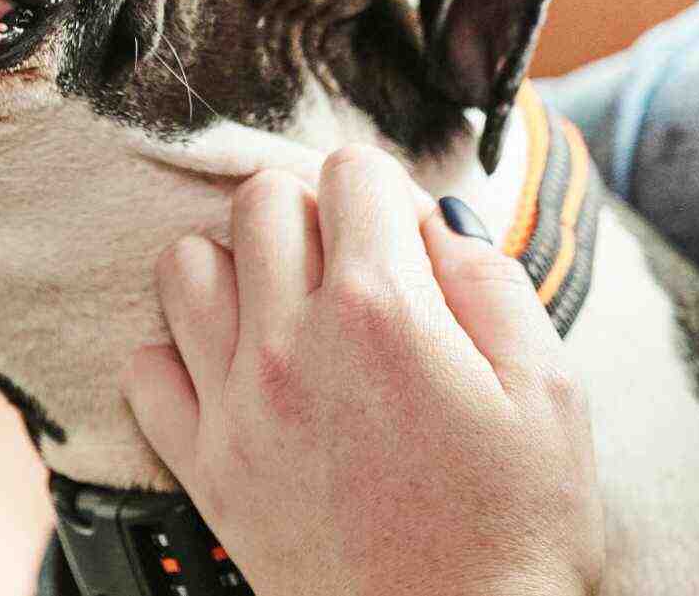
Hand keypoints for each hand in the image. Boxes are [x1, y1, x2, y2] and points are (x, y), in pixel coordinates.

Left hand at [123, 144, 603, 595]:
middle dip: (310, 211)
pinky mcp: (204, 466)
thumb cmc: (516, 528)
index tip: (404, 238)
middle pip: (259, 198)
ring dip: (235, 268)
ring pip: (184, 265)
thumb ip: (491, 279)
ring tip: (285, 307)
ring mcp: (235, 405)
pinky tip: (236, 372)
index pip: (350, 172)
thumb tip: (433, 220)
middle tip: (350, 265)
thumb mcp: (552, 391)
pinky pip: (146, 367)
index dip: (385, 192)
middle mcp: (291, 343)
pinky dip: (182, 354)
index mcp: (383, 311)